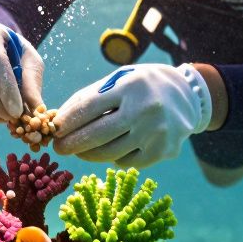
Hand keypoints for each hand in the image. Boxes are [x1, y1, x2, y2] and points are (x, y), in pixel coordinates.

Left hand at [53, 63, 211, 167]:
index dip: (67, 121)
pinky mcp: (162, 151)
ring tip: (79, 151)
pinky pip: (126, 162)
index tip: (54, 130)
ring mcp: (155, 133)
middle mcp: (144, 110)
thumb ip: (90, 97)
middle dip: (72, 144)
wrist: (188, 95)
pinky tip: (109, 150)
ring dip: (88, 154)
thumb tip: (58, 120)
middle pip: (97, 135)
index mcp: (129, 86)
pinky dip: (113, 158)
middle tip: (58, 148)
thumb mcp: (119, 79)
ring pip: (109, 153)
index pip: (88, 107)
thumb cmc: (142, 86)